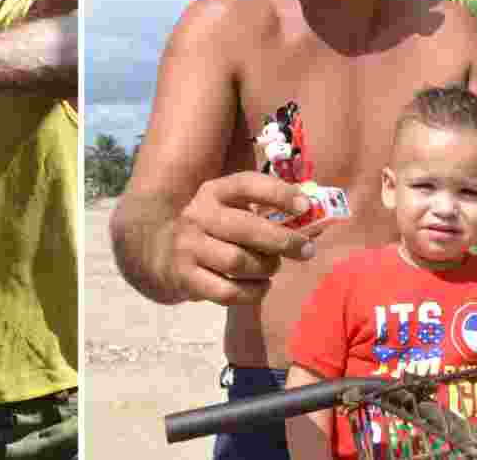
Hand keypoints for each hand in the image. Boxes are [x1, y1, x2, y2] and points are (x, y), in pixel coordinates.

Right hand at [153, 172, 325, 304]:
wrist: (163, 254)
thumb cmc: (214, 230)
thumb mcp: (231, 210)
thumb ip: (266, 212)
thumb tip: (314, 216)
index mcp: (213, 192)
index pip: (247, 184)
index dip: (278, 194)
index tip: (306, 206)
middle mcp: (197, 215)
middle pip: (246, 228)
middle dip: (283, 241)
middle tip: (306, 250)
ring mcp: (189, 247)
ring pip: (238, 262)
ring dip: (265, 268)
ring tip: (272, 268)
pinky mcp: (185, 278)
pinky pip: (227, 292)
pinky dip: (252, 293)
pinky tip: (261, 286)